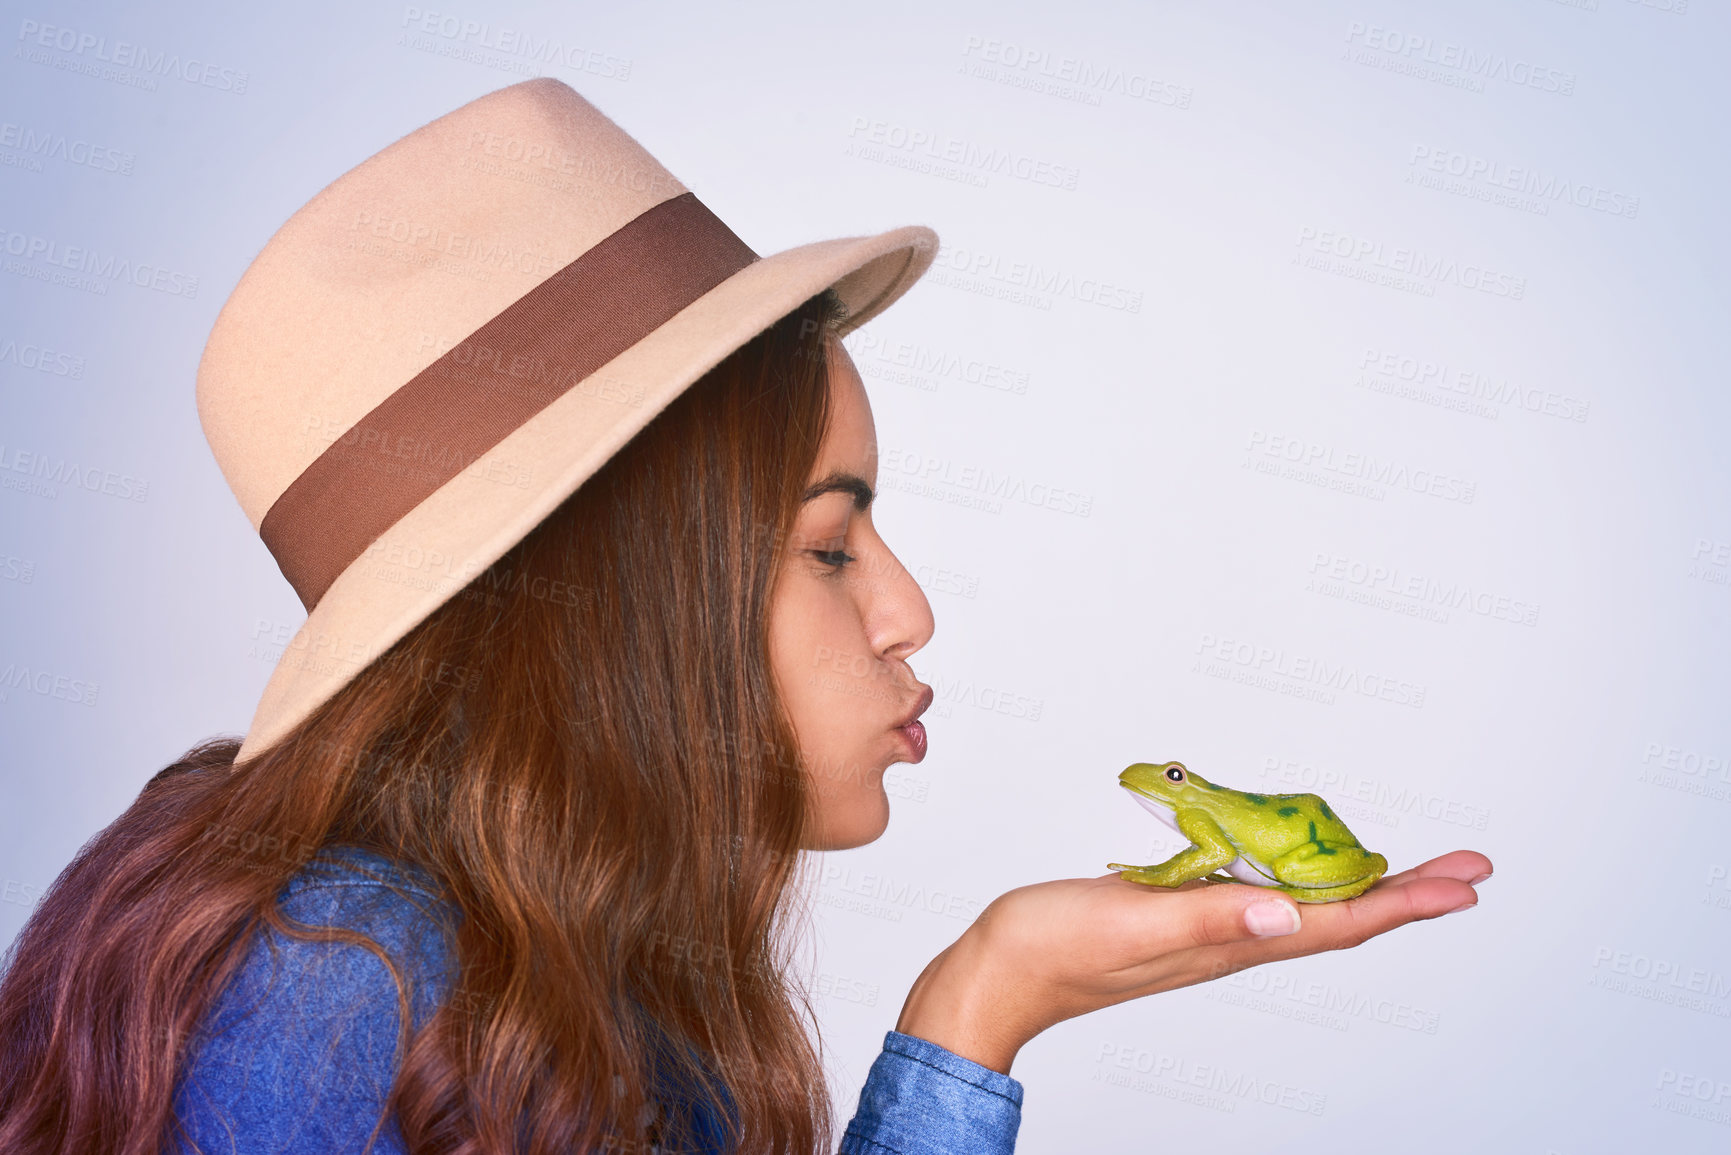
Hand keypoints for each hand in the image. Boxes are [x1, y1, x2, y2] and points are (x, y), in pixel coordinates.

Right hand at [895, 849, 1490, 1073]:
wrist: (993, 975)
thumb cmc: (1050, 950)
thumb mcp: (1129, 925)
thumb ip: (1207, 918)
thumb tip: (1287, 913)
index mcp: (1225, 942)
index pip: (1337, 921)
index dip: (1406, 900)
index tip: (1464, 882)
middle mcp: (1227, 941)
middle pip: (1337, 917)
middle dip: (1405, 893)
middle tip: (1464, 870)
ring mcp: (1204, 933)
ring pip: (1304, 909)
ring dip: (1360, 887)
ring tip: (1406, 870)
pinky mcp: (1176, 917)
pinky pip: (1257, 897)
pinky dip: (1295, 878)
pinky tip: (1294, 865)